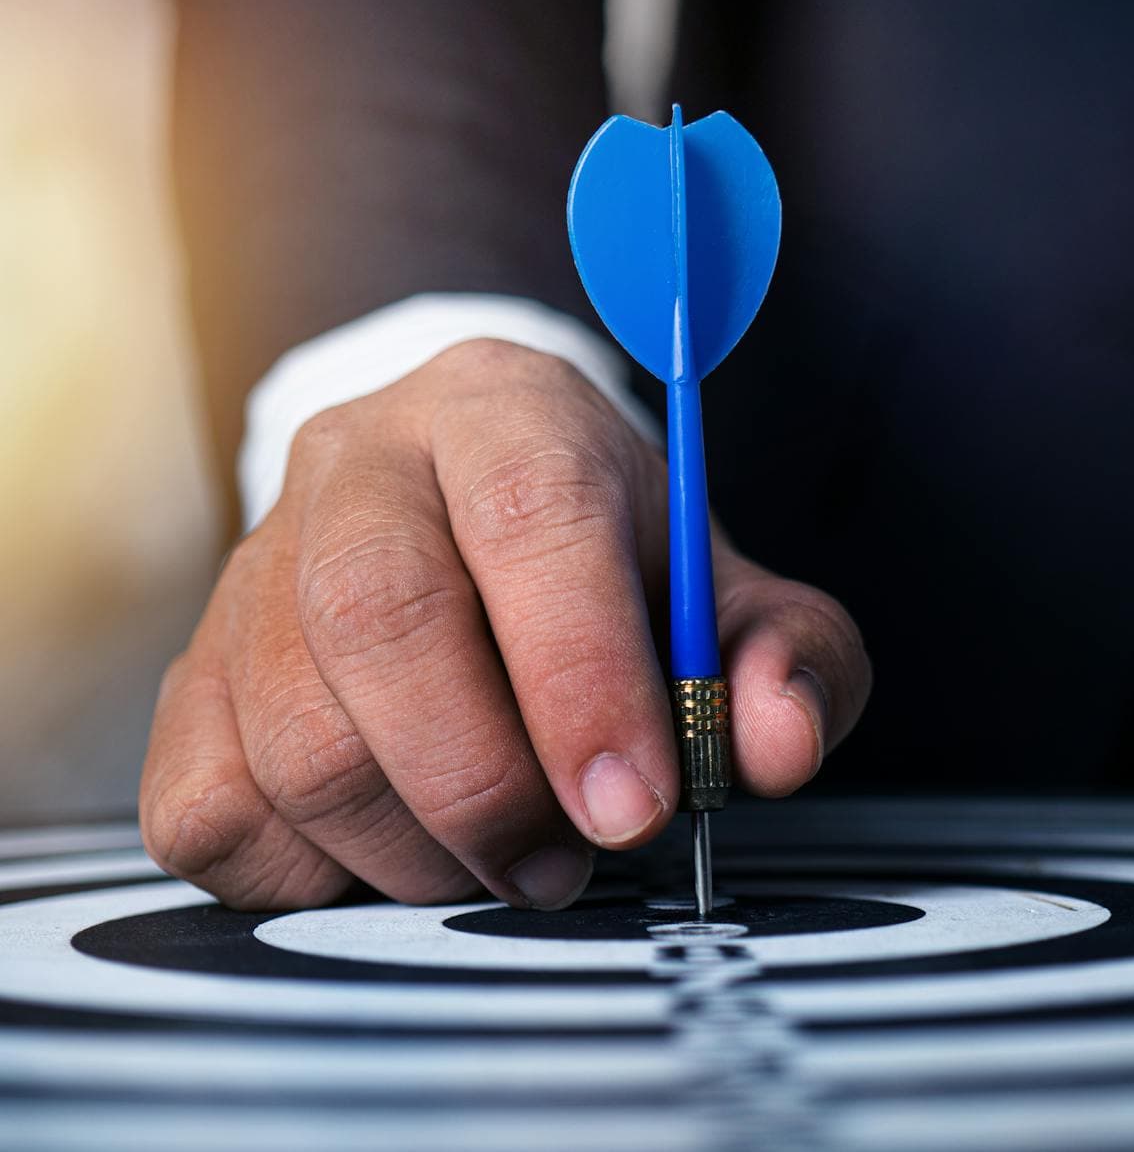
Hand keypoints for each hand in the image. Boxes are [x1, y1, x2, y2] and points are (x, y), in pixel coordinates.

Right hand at [141, 339, 868, 910]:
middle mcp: (359, 462)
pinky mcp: (189, 676)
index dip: (584, 676)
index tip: (637, 806)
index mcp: (507, 411)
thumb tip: (781, 742)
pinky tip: (402, 849)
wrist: (474, 524)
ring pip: (299, 737)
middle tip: (567, 866)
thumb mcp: (733, 596)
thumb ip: (791, 656)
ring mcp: (253, 566)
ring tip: (507, 864)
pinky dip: (316, 875)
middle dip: (488, 784)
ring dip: (418, 849)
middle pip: (381, 621)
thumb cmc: (621, 573)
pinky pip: (213, 811)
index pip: (534, 517)